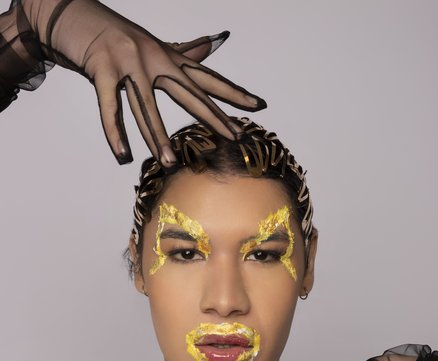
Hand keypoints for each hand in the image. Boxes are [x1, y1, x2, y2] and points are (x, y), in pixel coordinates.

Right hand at [22, 0, 265, 163]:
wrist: (71, 13)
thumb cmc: (114, 33)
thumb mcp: (153, 43)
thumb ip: (184, 50)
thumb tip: (214, 43)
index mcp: (168, 56)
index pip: (207, 77)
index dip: (233, 92)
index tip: (259, 105)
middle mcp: (153, 58)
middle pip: (189, 93)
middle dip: (213, 117)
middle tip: (235, 136)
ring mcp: (128, 63)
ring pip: (147, 107)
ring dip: (157, 137)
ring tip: (170, 162)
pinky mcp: (101, 69)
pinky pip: (110, 107)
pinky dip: (114, 132)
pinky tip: (122, 154)